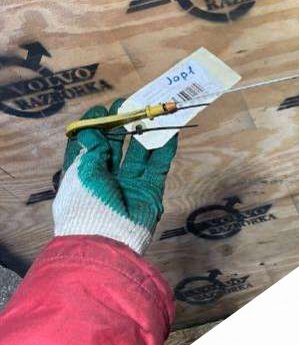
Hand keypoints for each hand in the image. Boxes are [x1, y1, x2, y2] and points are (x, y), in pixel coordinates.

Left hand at [53, 99, 177, 253]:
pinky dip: (164, 148)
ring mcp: (129, 183)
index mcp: (84, 174)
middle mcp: (106, 177)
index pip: (88, 145)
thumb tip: (92, 131)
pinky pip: (159, 165)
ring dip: (145, 133)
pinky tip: (169, 132)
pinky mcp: (150, 190)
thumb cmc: (86, 206)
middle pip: (116, 145)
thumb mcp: (82, 174)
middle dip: (122, 125)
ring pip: (139, 152)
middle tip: (130, 105)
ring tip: (152, 113)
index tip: (101, 109)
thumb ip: (91, 150)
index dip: (95, 127)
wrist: (106, 240)